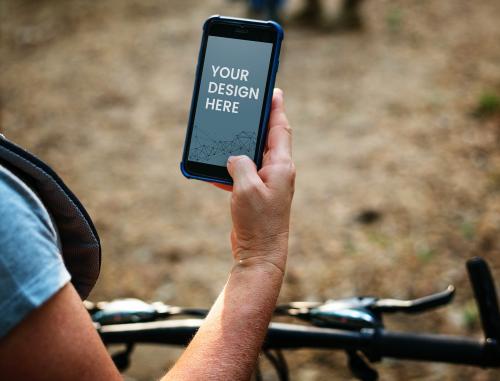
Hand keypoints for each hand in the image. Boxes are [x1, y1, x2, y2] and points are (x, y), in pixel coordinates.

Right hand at [214, 88, 294, 272]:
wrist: (259, 255)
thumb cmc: (258, 222)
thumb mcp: (246, 187)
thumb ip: (240, 164)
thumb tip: (235, 157)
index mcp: (281, 166)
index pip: (280, 128)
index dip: (276, 108)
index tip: (273, 91)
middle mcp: (278, 172)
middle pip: (268, 139)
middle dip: (258, 122)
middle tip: (248, 106)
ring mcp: (268, 184)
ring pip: (254, 156)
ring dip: (241, 146)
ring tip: (229, 133)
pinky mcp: (257, 196)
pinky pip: (243, 175)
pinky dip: (230, 171)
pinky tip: (215, 171)